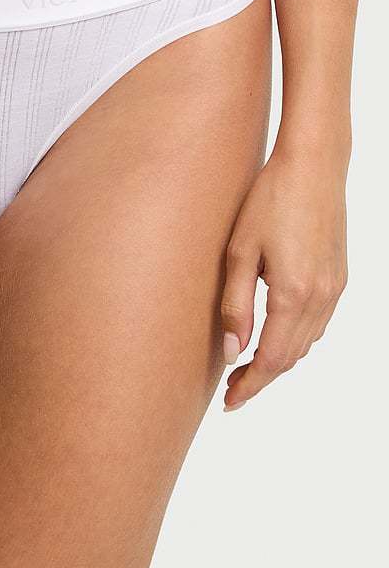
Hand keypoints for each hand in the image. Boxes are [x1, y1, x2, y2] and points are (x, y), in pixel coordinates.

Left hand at [220, 149, 347, 409]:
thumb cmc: (269, 200)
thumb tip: (231, 350)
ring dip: (278, 360)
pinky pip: (317, 323)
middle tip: (231, 389)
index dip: (248, 385)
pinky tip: (274, 334)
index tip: (228, 402)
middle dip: (260, 378)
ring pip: (306, 343)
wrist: (313, 165)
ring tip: (247, 366)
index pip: (270, 360)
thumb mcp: (239, 251)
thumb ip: (235, 305)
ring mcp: (334, 288)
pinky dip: (295, 339)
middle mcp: (320, 298)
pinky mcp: (338, 276)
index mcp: (293, 295)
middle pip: (289, 358)